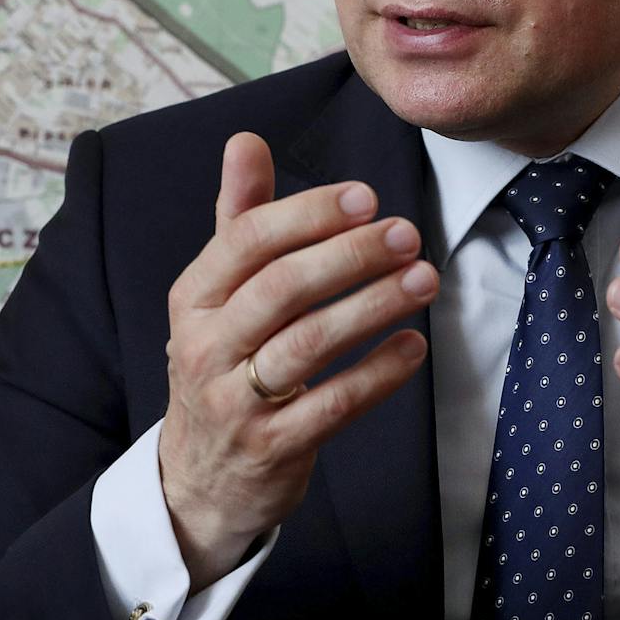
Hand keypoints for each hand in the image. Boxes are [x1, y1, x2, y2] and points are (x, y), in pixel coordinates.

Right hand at [158, 132, 437, 591]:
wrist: (200, 480)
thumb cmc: (224, 362)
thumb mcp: (218, 293)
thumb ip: (240, 216)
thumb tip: (246, 139)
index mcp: (194, 297)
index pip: (248, 241)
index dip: (310, 214)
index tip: (367, 197)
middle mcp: (206, 345)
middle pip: (282, 288)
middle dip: (350, 255)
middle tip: (407, 234)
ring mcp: (235, 401)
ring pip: (309, 343)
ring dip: (373, 305)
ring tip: (425, 279)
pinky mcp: (272, 448)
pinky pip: (333, 405)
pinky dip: (378, 373)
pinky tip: (414, 346)